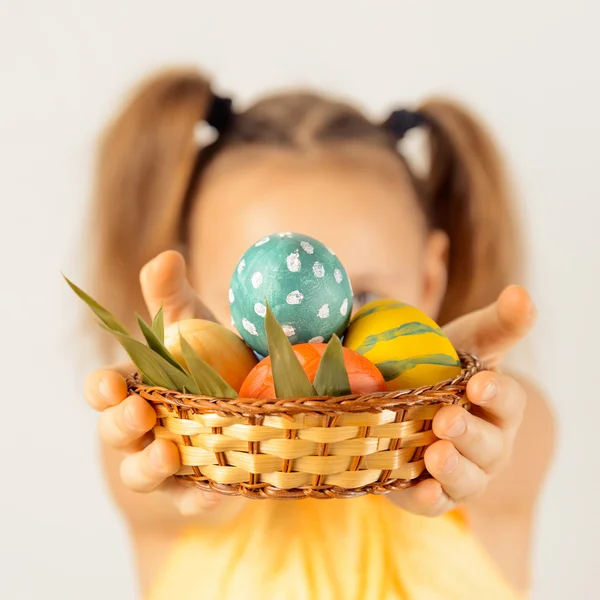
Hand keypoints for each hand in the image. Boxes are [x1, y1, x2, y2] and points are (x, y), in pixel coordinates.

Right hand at [84, 250, 221, 515]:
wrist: (230, 416)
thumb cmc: (202, 368)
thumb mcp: (190, 328)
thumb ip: (172, 297)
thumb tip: (167, 254)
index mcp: (135, 388)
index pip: (103, 390)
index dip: (101, 389)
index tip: (112, 385)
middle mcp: (142, 428)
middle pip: (116, 432)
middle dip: (121, 423)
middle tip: (140, 412)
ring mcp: (165, 463)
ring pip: (142, 472)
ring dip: (149, 465)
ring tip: (170, 455)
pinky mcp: (194, 489)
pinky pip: (192, 498)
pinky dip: (200, 496)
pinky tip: (218, 490)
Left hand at [391, 285, 535, 516]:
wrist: (401, 395)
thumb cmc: (442, 367)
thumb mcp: (468, 342)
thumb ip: (497, 323)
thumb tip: (522, 292)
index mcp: (498, 406)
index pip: (508, 402)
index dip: (497, 393)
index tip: (477, 382)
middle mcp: (487, 444)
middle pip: (489, 446)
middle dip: (470, 434)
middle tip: (446, 419)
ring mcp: (461, 472)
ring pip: (468, 480)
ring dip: (453, 469)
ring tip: (434, 454)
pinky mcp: (429, 493)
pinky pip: (434, 503)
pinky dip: (428, 500)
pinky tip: (418, 491)